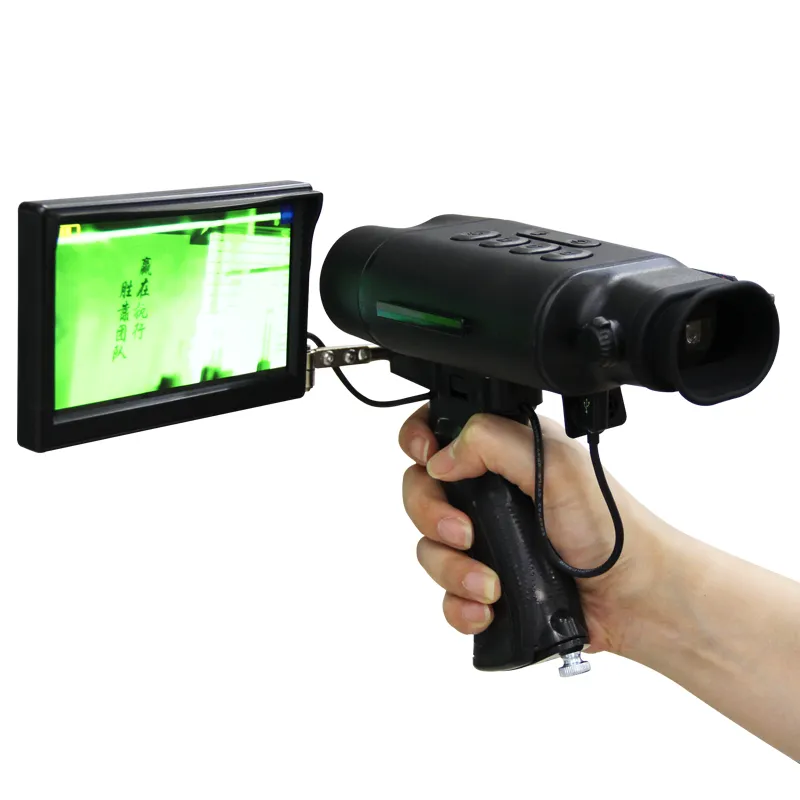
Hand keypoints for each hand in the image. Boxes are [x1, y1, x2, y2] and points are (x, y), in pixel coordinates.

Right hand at [399, 405, 665, 654]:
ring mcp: (485, 538)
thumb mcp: (555, 464)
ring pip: (430, 548)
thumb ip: (491, 442)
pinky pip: (447, 594)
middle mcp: (487, 491)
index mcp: (502, 451)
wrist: (635, 597)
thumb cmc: (610, 527)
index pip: (438, 432)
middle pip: (421, 491)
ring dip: (452, 570)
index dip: (419, 442)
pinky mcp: (486, 581)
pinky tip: (486, 607)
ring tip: (489, 584)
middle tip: (465, 534)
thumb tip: (441, 458)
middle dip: (431, 516)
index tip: (427, 460)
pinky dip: (460, 604)